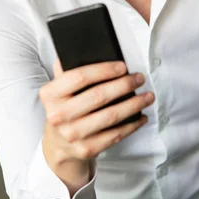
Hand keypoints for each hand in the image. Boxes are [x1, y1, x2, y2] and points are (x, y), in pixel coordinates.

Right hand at [39, 59, 153, 193]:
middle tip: (139, 79)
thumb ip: (66, 71)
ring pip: (110, 116)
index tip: (123, 66)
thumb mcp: (59, 90)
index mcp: (50, 94)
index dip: (104, 70)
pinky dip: (132, 125)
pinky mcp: (86, 149)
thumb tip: (83, 50)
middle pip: (98, 96)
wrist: (58, 144)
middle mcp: (58, 115)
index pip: (79, 76)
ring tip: (147, 96)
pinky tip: (141, 116)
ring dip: (134, 104)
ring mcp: (72, 134)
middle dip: (124, 85)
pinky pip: (115, 135)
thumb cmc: (63, 109)